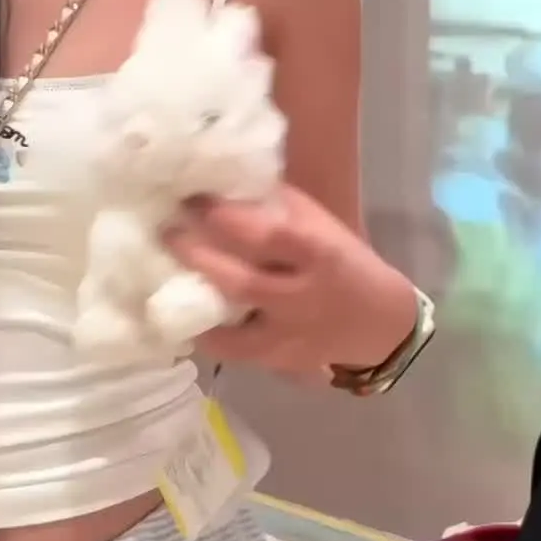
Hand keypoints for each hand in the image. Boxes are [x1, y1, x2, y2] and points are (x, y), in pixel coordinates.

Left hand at [164, 184, 416, 377]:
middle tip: (165, 231)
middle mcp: (301, 299)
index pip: (268, 235)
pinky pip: (230, 352)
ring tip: (160, 274)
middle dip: (197, 255)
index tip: (191, 196)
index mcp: (317, 254)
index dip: (225, 216)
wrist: (380, 324)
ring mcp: (288, 337)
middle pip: (241, 283)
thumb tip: (221, 177)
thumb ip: (275, 204)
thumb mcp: (319, 224)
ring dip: (192, 299)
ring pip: (231, 328)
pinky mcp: (276, 363)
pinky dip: (202, 332)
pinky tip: (179, 310)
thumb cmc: (342, 260)